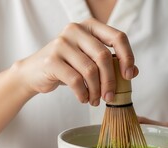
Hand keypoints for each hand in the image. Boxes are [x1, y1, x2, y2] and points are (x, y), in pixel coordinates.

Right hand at [11, 18, 138, 105]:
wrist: (34, 72)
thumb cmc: (66, 66)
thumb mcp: (89, 62)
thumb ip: (111, 64)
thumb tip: (133, 72)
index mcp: (89, 26)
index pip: (117, 37)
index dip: (127, 57)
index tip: (128, 76)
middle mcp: (75, 30)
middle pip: (104, 56)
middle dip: (110, 81)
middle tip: (110, 97)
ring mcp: (61, 43)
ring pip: (90, 70)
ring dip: (96, 91)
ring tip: (95, 101)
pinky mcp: (51, 60)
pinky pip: (75, 80)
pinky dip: (82, 94)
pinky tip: (83, 99)